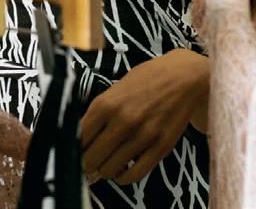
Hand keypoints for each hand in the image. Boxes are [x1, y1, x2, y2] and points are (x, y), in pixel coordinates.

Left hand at [80, 49, 208, 186]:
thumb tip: (83, 134)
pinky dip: (124, 177)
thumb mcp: (116, 88)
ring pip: (110, 169)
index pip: (79, 136)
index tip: (73, 151)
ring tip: (104, 164)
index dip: (74, 147)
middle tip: (87, 161)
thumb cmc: (147, 78)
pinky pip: (136, 174)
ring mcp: (142, 136)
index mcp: (106, 103)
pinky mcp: (160, 148)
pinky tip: (122, 171)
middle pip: (91, 157)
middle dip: (86, 162)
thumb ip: (101, 111)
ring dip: (104, 170)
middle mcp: (122, 121)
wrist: (182, 77)